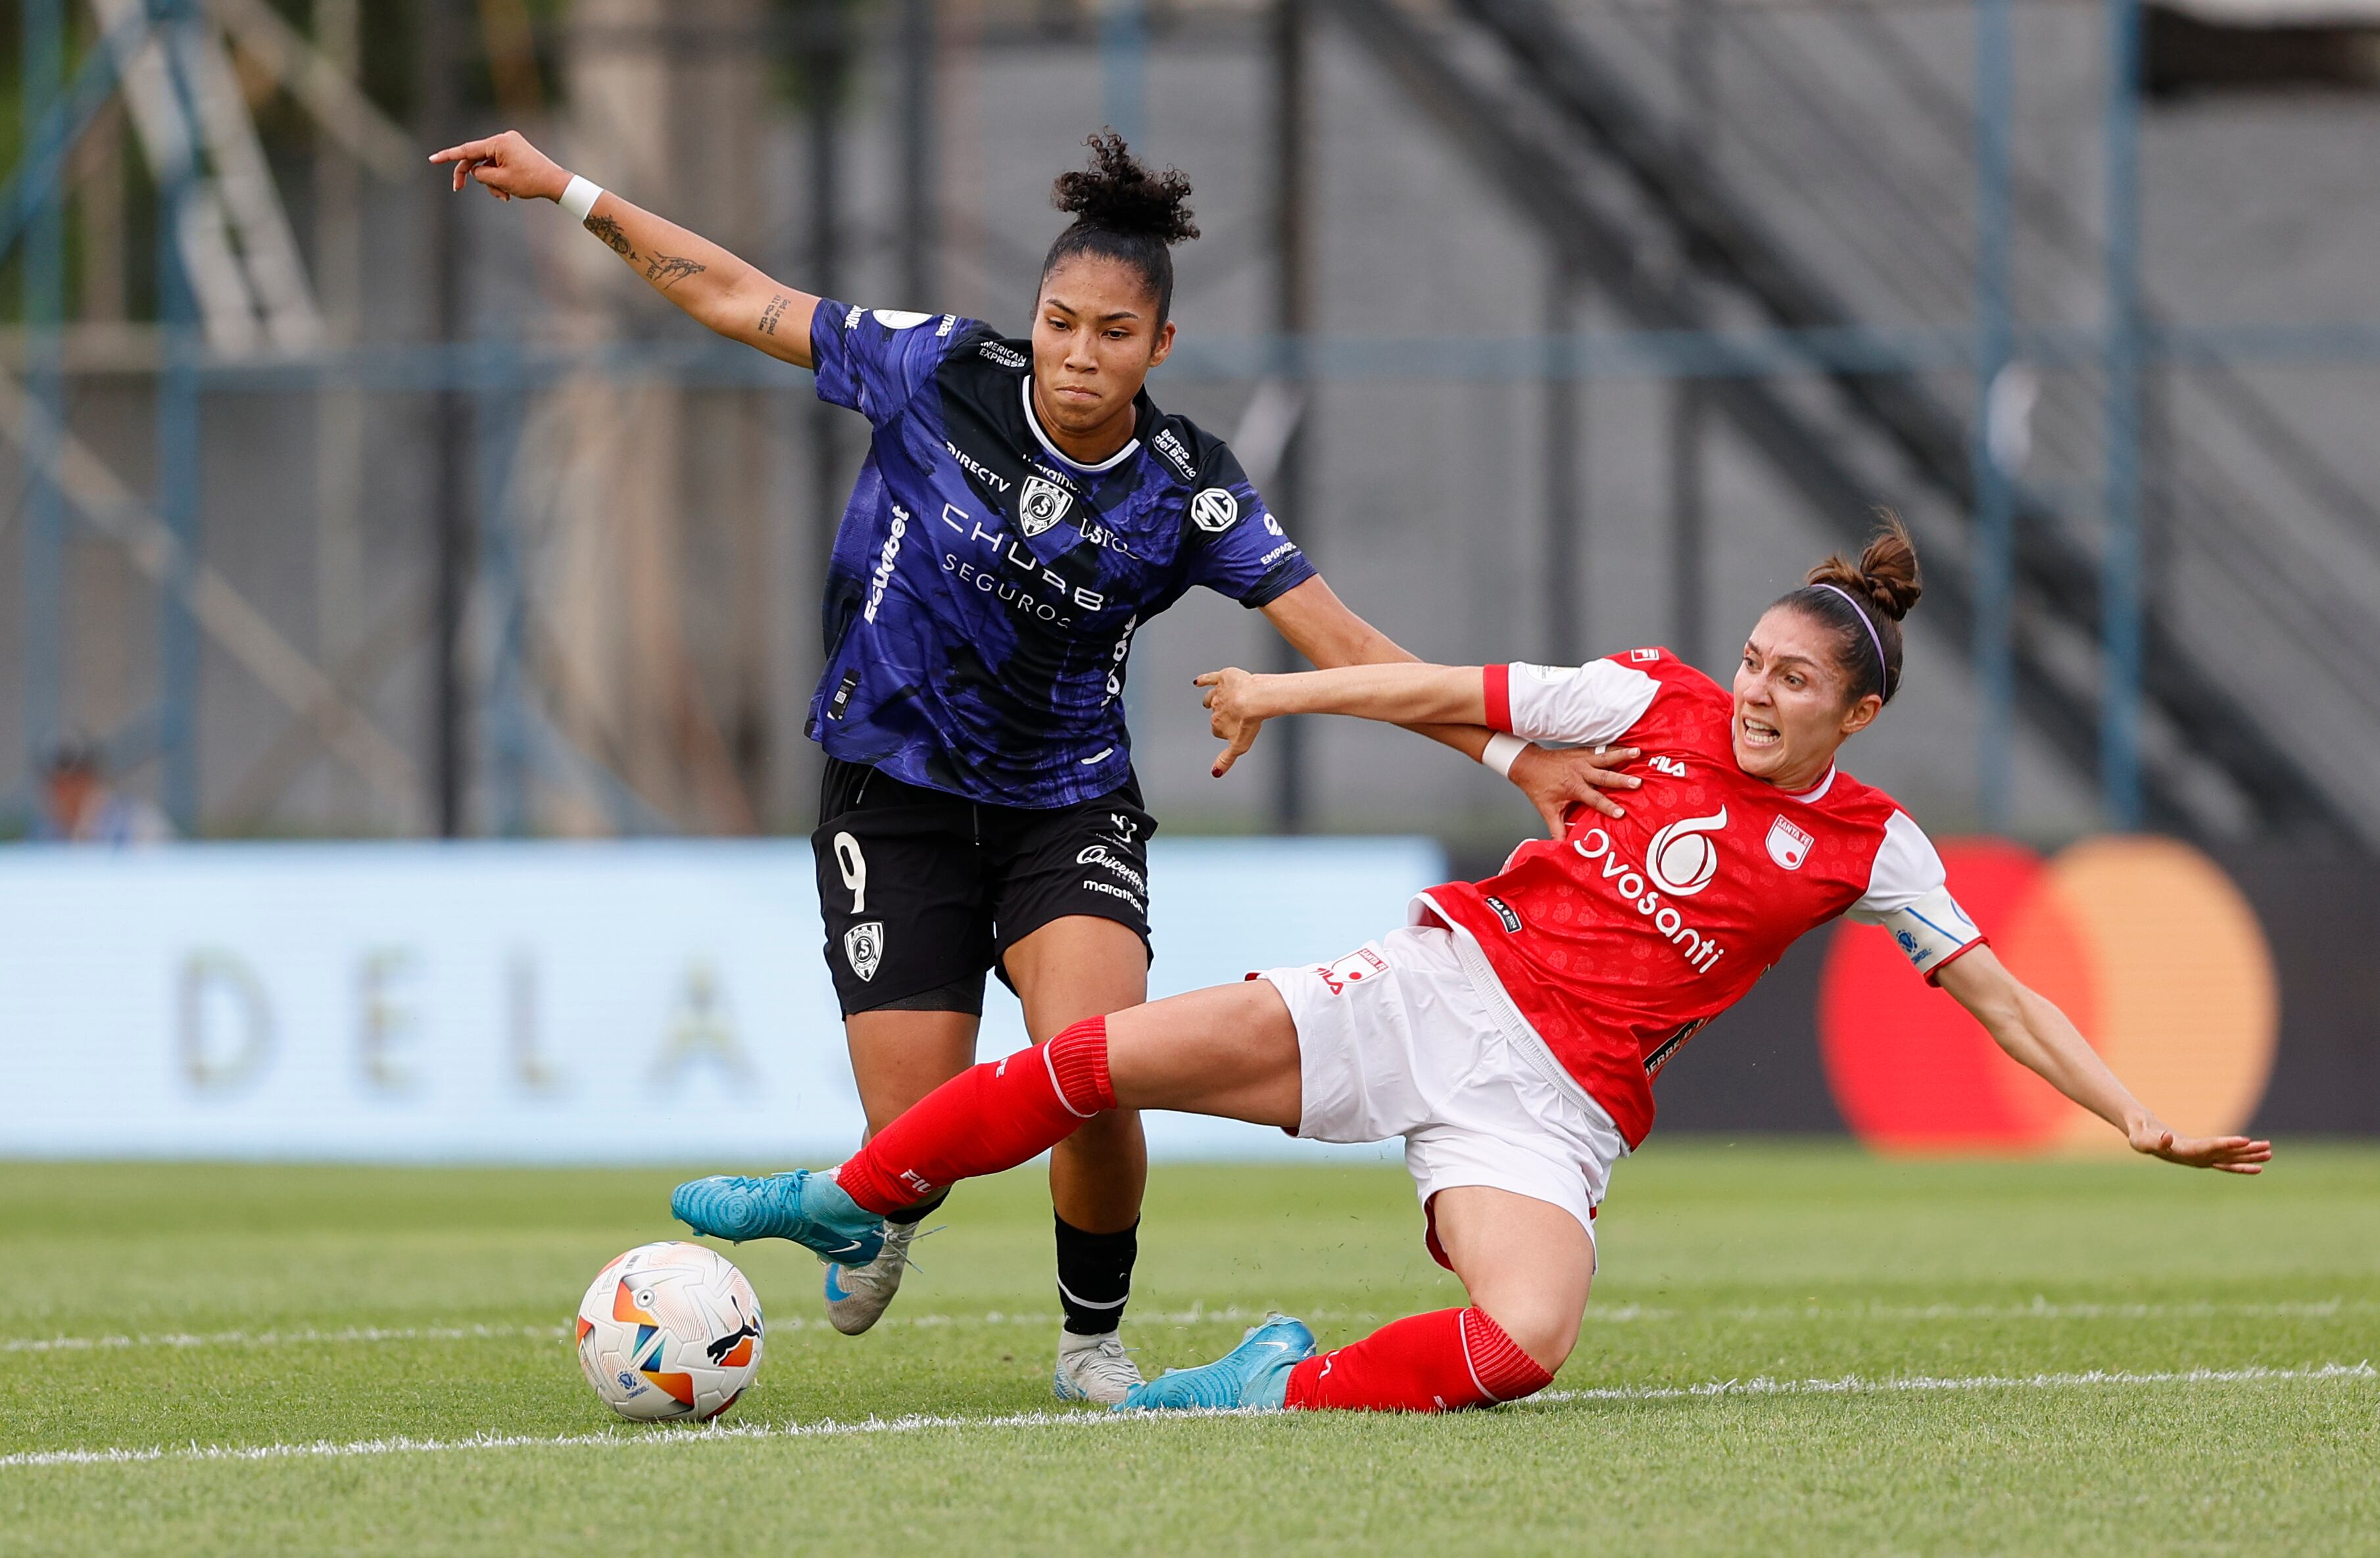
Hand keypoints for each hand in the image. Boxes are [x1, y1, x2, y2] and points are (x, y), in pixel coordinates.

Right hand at [428, 130, 568, 202]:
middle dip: (471, 176)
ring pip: (487, 164)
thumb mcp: (500, 181)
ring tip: (504, 196)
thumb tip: (474, 170)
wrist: (555, 183)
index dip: (448, 156)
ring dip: (490, 182)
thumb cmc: (530, 182)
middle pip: (475, 157)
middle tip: (458, 189)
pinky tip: (508, 192)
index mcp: (498, 143)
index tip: (432, 159)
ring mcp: (510, 144)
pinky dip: (499, 178)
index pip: (467, 150)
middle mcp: (503, 139)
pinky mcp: (515, 151)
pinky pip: (498, 164)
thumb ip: (480, 174)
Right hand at [1194, 668, 1269, 777]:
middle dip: (1217, 715)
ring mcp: (1219, 692)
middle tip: (1227, 715)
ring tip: (1207, 700)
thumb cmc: (1249, 721)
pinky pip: (1209, 678)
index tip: (1228, 731)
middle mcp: (1215, 708)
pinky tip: (1198, 681)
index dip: (1222, 731)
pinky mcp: (1224, 678)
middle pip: (1213, 713)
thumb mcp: (1239, 746)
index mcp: (1217, 724)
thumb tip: (1215, 773)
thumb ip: (1226, 760)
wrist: (1255, 699)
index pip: (1216, 729)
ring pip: (1210, 697)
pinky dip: (1203, 680)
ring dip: (1208, 699)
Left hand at [1508, 743, 1640, 834]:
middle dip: (1621, 780)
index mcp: (1573, 787)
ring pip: (1605, 757)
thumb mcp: (1547, 810)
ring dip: (1622, 755)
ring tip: (1637, 753)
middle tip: (1637, 783)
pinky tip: (1628, 746)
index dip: (1607, 807)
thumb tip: (1562, 847)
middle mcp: (1580, 772)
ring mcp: (1582, 760)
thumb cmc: (1538, 786)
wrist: (1528, 764)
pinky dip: (1616, 748)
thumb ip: (1557, 829)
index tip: (1621, 813)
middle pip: (1604, 777)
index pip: (1594, 799)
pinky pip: (1602, 749)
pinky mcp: (1583, 752)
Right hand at [2128, 1116, 2271, 1173]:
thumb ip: (2151, 1140)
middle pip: (2223, 1156)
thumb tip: (2167, 1139)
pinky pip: (2225, 1162)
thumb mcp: (2139, 1137)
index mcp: (2181, 1153)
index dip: (2226, 1144)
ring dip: (2249, 1156)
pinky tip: (2258, 1164)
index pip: (2207, 1148)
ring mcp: (2200, 1160)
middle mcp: (2194, 1160)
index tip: (2245, 1140)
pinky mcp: (2203, 1157)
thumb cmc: (2139, 1134)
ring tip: (2269, 1151)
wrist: (2142, 1136)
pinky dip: (2241, 1163)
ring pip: (2228, 1159)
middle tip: (2266, 1148)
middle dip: (2245, 1152)